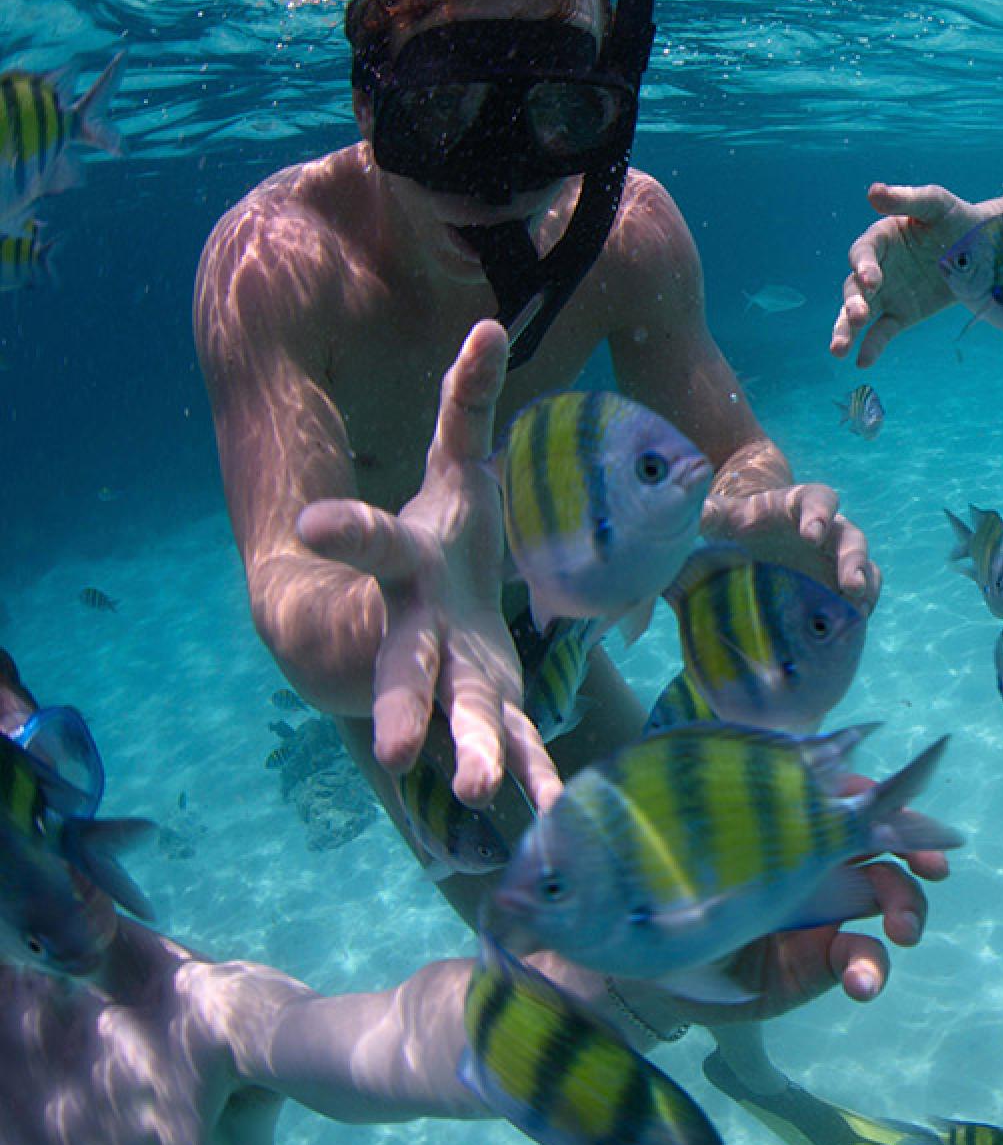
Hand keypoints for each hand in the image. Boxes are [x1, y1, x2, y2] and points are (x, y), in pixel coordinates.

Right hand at [295, 321, 560, 811]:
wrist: (436, 603)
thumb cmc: (450, 530)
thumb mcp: (460, 465)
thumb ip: (469, 400)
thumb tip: (490, 324)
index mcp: (413, 562)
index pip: (373, 540)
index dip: (344, 529)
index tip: (310, 521)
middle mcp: (422, 628)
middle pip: (406, 666)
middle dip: (402, 706)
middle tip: (396, 751)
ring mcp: (455, 673)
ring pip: (458, 719)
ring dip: (468, 757)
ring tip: (477, 797)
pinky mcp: (493, 704)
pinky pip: (515, 745)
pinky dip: (533, 779)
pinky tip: (550, 819)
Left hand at [622, 782, 951, 1026]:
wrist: (637, 950)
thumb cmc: (666, 874)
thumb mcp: (701, 827)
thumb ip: (741, 787)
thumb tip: (803, 743)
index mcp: (798, 818)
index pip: (862, 798)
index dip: (899, 798)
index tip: (915, 807)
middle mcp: (820, 860)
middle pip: (892, 845)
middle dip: (921, 854)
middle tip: (930, 870)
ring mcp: (825, 911)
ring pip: (893, 900)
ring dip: (910, 909)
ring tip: (902, 932)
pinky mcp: (820, 962)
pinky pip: (863, 960)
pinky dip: (872, 969)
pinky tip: (863, 983)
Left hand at [705, 482, 879, 611]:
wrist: (755, 543)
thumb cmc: (744, 523)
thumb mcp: (725, 516)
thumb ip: (711, 513)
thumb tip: (694, 512)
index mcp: (802, 505)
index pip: (820, 500)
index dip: (820, 515)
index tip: (812, 534)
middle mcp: (829, 531)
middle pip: (851, 539)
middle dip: (852, 559)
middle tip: (849, 582)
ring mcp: (838, 560)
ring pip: (865, 567)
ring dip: (865, 586)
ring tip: (859, 607)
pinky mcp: (841, 586)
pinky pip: (863, 594)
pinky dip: (861, 607)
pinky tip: (852, 625)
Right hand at [828, 182, 983, 367]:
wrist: (985, 249)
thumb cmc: (957, 219)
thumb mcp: (936, 203)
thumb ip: (906, 199)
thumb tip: (873, 191)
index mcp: (881, 238)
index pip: (863, 252)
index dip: (864, 265)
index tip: (872, 280)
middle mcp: (877, 267)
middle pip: (854, 287)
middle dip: (853, 303)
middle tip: (857, 316)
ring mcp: (887, 293)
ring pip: (858, 313)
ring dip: (846, 330)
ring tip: (838, 350)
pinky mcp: (901, 314)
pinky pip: (882, 332)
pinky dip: (871, 346)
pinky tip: (863, 362)